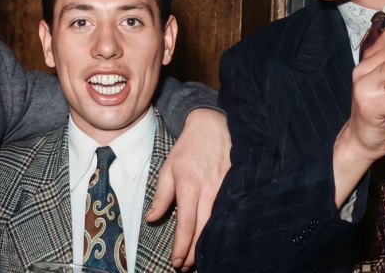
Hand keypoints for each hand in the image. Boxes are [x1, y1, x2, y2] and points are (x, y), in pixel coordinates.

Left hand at [146, 108, 230, 270]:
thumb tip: (151, 218)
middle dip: (193, 252)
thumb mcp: (168, 168)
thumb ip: (161, 196)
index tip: (176, 261)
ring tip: (196, 258)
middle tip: (184, 266)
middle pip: (203, 230)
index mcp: (189, 186)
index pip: (186, 224)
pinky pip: (227, 214)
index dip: (181, 246)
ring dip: (206, 244)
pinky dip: (220, 230)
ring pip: (217, 225)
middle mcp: (209, 191)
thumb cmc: (188, 148)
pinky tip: (214, 238)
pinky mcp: (234, 187)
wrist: (213, 126)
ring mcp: (224, 190)